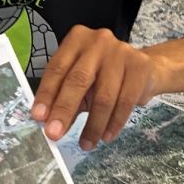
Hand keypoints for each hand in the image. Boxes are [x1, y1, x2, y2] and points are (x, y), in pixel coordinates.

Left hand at [30, 26, 158, 149]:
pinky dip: (114, 123)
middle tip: (54, 134)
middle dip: (64, 110)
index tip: (38, 117)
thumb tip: (49, 124)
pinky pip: (125, 102)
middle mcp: (98, 41)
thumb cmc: (105, 76)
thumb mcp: (82, 84)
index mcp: (77, 40)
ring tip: (86, 144)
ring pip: (103, 96)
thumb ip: (65, 99)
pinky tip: (106, 136)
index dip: (46, 94)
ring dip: (92, 125)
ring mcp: (121, 52)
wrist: (145, 69)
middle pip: (78, 80)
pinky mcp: (139, 67)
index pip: (57, 68)